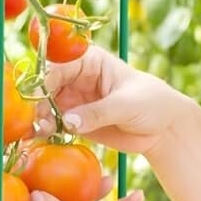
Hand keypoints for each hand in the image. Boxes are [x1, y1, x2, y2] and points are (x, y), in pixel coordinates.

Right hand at [31, 44, 200, 160]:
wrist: (164, 128)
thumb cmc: (152, 103)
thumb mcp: (127, 105)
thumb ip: (98, 112)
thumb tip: (68, 121)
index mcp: (89, 60)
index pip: (58, 66)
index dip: (44, 81)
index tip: (37, 100)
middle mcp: (76, 77)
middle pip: (46, 86)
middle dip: (38, 103)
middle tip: (36, 122)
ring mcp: (74, 99)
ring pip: (46, 106)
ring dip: (39, 119)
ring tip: (40, 133)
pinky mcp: (75, 121)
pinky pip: (54, 125)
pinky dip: (46, 132)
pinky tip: (41, 140)